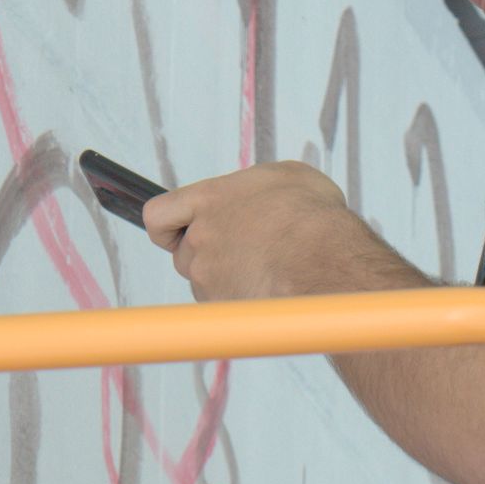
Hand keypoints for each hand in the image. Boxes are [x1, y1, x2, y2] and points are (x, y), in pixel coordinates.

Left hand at [143, 161, 362, 301]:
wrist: (325, 261)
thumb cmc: (312, 217)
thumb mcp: (284, 177)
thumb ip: (252, 187)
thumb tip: (252, 198)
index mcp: (209, 199)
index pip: (158, 215)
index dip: (167, 228)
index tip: (176, 233)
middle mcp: (200, 237)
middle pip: (185, 255)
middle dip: (208, 256)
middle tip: (247, 252)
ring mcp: (207, 275)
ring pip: (205, 283)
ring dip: (227, 279)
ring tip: (267, 270)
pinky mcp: (221, 306)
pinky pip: (222, 307)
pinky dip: (241, 300)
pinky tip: (269, 290)